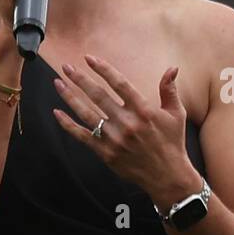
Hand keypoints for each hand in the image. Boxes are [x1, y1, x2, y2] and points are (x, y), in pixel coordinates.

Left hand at [52, 53, 193, 195]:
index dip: (103, 69)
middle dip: (80, 79)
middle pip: (98, 95)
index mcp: (144, 110)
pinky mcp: (106, 153)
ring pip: (86, 113)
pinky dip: (68, 125)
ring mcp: (115, 139)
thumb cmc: (172, 143)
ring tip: (58, 83)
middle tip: (66, 67)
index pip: (119, 83)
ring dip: (69, 97)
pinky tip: (57, 113)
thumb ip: (169, 90)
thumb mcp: (176, 114)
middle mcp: (127, 123)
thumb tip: (172, 68)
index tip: (89, 58)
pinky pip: (82, 136)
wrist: (167, 176)